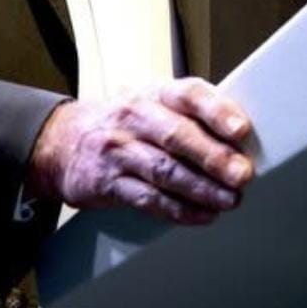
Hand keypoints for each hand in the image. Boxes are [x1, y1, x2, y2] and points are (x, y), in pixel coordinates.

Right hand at [26, 79, 254, 224]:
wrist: (64, 142)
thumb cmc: (127, 122)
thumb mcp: (156, 103)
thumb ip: (194, 115)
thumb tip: (242, 139)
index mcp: (156, 93)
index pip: (189, 95)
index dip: (217, 111)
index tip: (241, 130)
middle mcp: (136, 117)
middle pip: (177, 135)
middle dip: (213, 157)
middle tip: (242, 174)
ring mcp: (120, 150)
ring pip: (165, 171)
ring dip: (201, 188)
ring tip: (229, 199)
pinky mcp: (108, 183)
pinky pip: (148, 198)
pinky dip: (178, 210)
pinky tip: (202, 214)